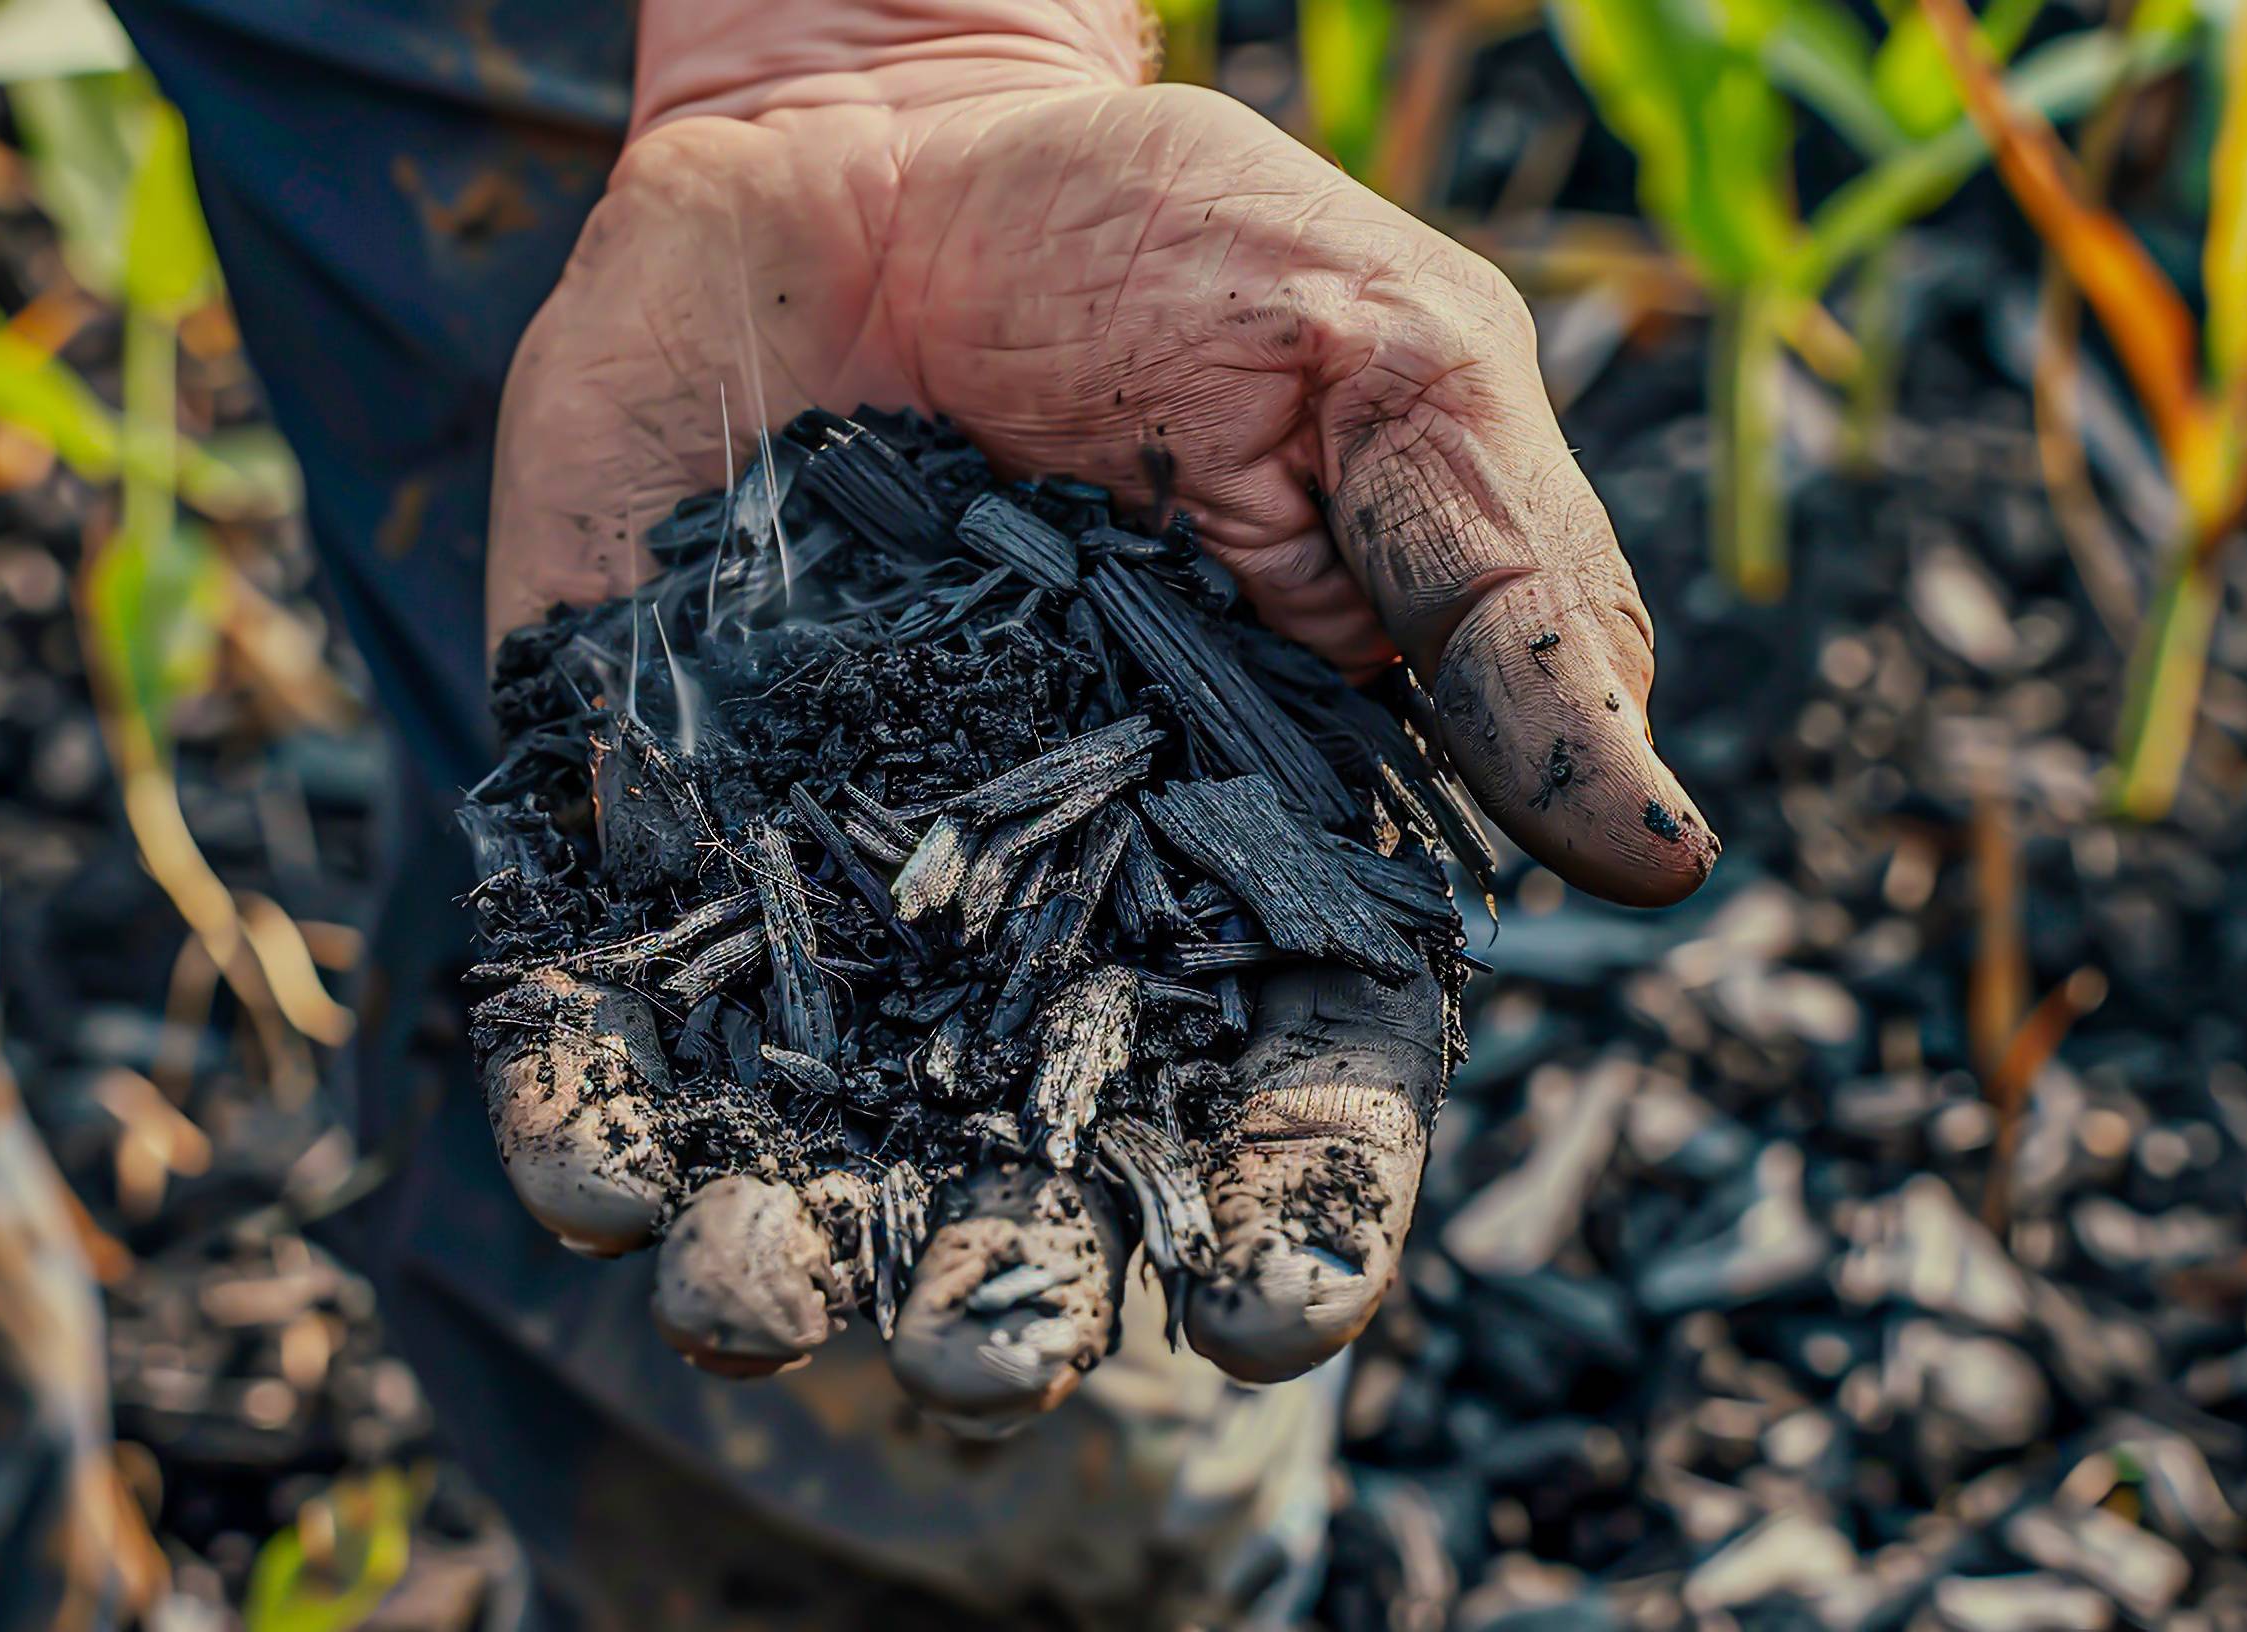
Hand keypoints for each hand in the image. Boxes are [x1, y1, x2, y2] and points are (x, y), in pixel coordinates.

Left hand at [479, 0, 1716, 1424]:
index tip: (1266, 1307)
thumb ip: (1499, 602)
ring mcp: (828, 879)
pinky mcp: (639, 818)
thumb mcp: (1387, 374)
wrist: (878, 133)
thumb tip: (1661, 851)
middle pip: (1033, 1159)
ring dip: (782, 1242)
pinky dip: (585, 1096)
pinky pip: (602, 1003)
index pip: (1294, 1080)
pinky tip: (594, 1169)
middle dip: (1007, 1279)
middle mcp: (1037, 911)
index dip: (1293, 1207)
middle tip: (977, 1354)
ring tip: (758, 1297)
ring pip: (808, 1130)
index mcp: (1250, 844)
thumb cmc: (1172, 245)